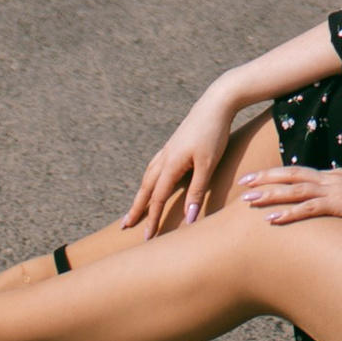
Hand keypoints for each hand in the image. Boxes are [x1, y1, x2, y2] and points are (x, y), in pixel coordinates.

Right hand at [124, 84, 237, 236]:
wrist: (217, 102)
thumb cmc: (214, 133)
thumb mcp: (208, 164)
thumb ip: (197, 191)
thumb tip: (188, 219)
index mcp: (171, 164)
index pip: (157, 198)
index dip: (152, 219)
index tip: (146, 238)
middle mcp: (165, 157)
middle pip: (145, 187)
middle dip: (136, 208)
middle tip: (124, 225)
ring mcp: (168, 149)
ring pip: (148, 175)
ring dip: (141, 193)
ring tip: (135, 206)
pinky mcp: (174, 143)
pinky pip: (155, 165)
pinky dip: (149, 178)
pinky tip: (153, 179)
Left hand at [238, 163, 341, 236]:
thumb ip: (338, 198)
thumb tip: (322, 206)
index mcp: (334, 176)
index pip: (299, 172)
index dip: (275, 175)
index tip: (254, 178)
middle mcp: (332, 178)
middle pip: (292, 175)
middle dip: (265, 178)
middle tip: (242, 183)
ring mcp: (337, 190)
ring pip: (296, 190)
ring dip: (271, 195)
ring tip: (249, 201)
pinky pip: (310, 209)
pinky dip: (290, 213)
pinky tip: (273, 219)